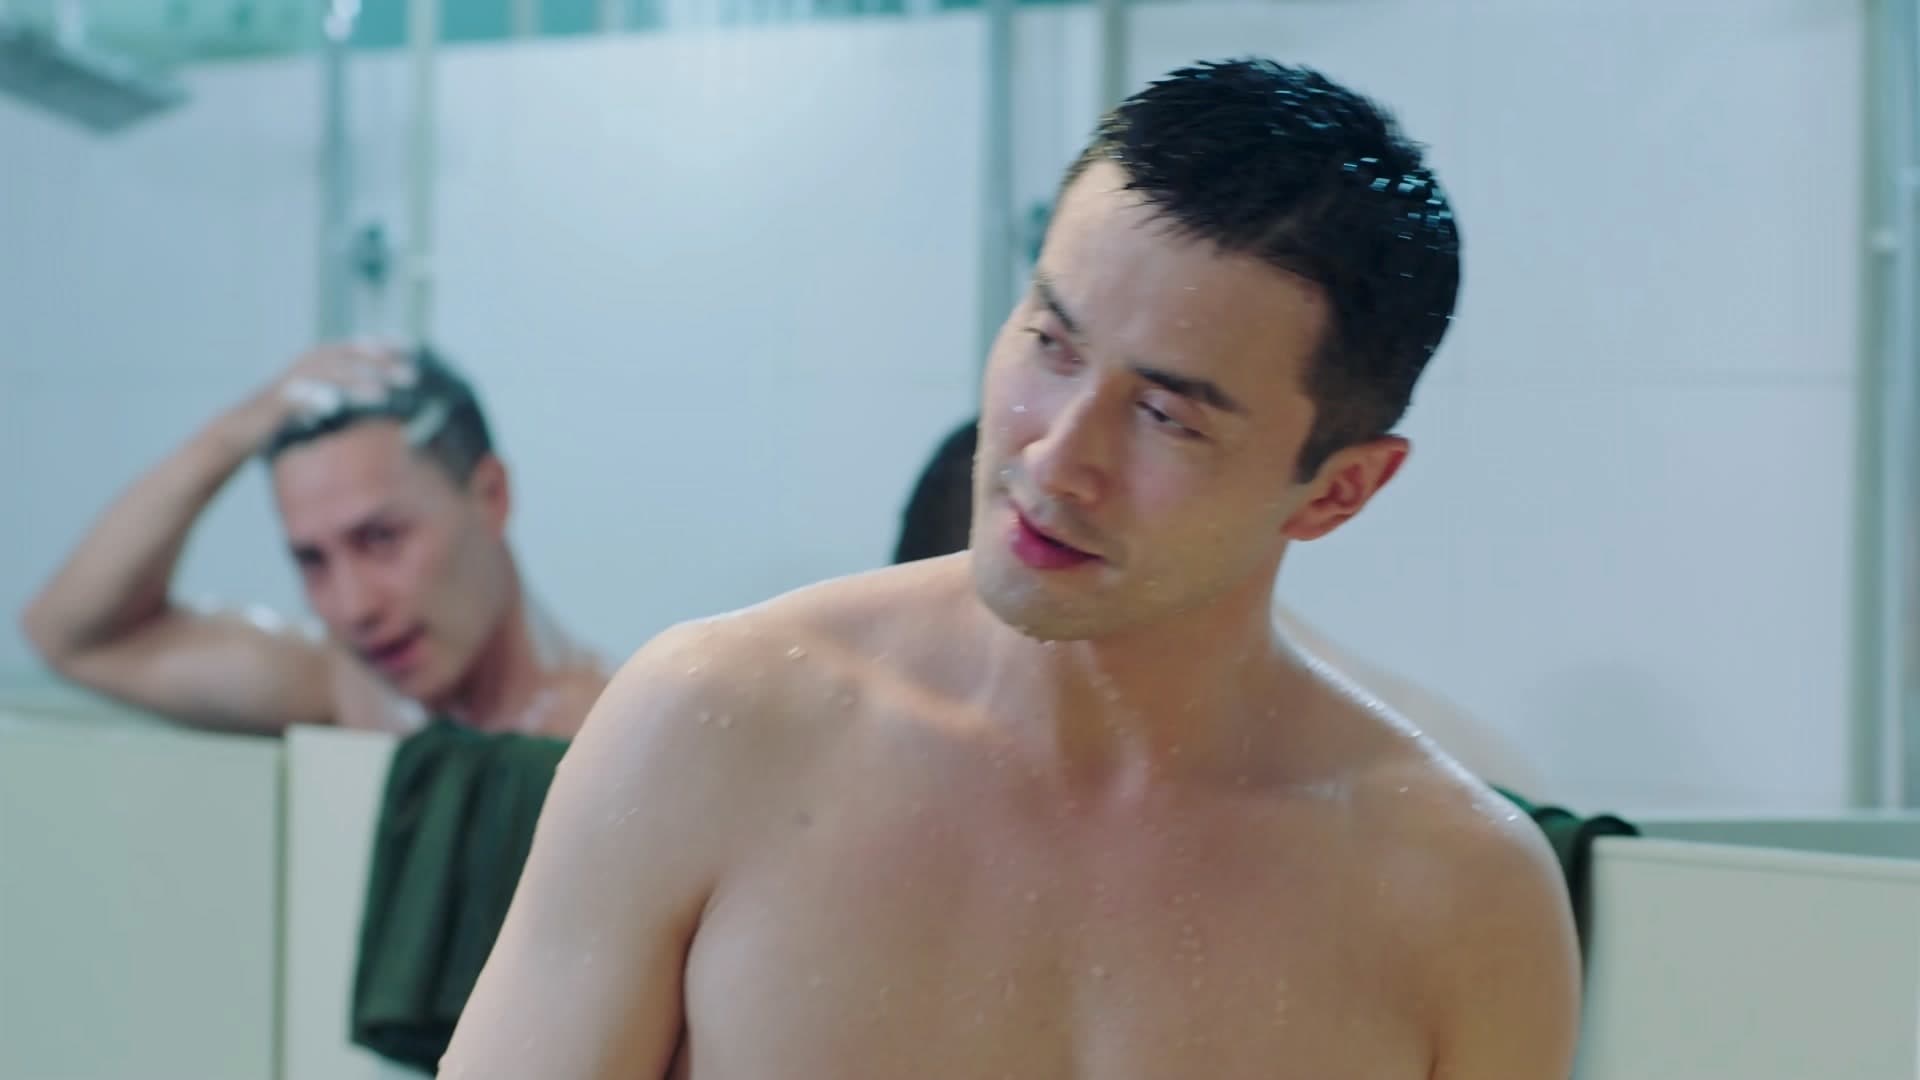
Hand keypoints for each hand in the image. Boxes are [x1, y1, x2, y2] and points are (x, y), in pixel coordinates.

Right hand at [222, 341, 417, 452]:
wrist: (241, 429)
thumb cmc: (286, 415)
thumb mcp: (321, 400)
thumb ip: (346, 392)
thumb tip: (381, 390)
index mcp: (318, 361)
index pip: (355, 347)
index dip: (381, 344)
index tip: (410, 347)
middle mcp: (306, 365)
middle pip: (347, 357)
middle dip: (379, 364)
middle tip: (411, 375)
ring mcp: (291, 382)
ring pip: (326, 375)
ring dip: (356, 382)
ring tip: (382, 394)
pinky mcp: (275, 402)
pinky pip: (298, 398)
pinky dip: (315, 398)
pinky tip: (333, 405)